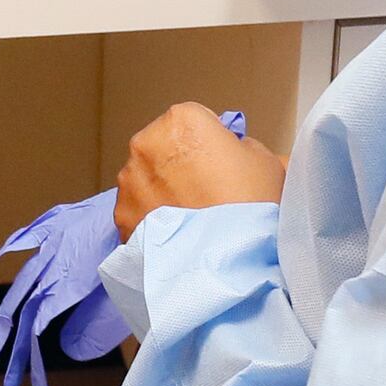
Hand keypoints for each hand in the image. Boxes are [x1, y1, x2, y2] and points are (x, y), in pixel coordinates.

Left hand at [114, 103, 286, 239]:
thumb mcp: (265, 160)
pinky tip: (177, 236)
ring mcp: (129, 182)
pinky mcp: (120, 216)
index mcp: (181, 121)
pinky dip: (151, 219)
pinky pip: (137, 210)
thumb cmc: (250, 210)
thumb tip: (228, 153)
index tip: (221, 164)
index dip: (210, 142)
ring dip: (162, 191)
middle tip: (207, 194)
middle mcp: (146, 144)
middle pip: (163, 147)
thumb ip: (238, 146)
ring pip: (146, 178)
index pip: (194, 120)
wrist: (228, 265)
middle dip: (179, 165)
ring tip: (192, 219)